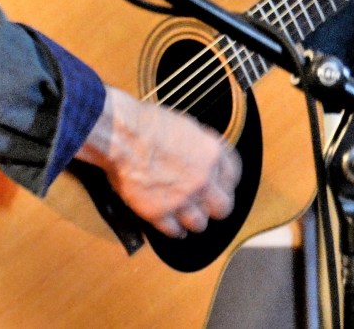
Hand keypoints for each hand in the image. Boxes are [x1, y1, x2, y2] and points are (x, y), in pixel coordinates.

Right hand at [76, 87, 240, 237]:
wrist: (120, 134)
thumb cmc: (144, 123)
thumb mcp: (184, 125)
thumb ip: (199, 147)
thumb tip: (203, 158)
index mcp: (211, 153)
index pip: (233, 176)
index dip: (226, 182)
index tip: (220, 185)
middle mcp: (202, 180)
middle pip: (223, 207)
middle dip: (214, 206)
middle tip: (205, 204)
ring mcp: (182, 199)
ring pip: (200, 223)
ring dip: (192, 219)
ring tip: (185, 214)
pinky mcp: (159, 213)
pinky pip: (174, 231)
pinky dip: (173, 229)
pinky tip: (171, 225)